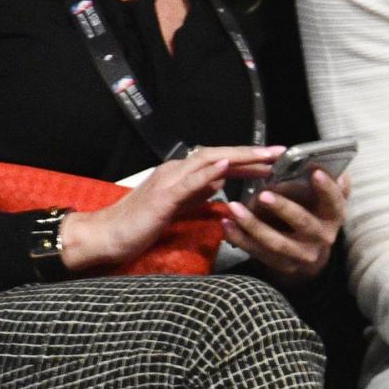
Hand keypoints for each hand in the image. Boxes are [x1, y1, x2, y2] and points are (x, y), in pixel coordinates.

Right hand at [57, 145, 281, 272]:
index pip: (219, 162)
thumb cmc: (140, 225)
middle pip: (218, 155)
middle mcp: (175, 171)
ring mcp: (168, 181)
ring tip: (264, 155)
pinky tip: (226, 166)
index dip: (247, 160)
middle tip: (281, 152)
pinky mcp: (163, 197)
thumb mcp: (178, 208)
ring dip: (238, 157)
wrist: (107, 236)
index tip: (273, 161)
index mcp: (181, 175)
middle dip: (251, 154)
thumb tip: (220, 185)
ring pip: (208, 161)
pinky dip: (208, 172)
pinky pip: (188, 181)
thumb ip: (197, 195)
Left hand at [218, 167, 346, 287]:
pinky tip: (226, 225)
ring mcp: (302, 255)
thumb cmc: (315, 217)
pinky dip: (241, 239)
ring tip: (234, 207)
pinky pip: (259, 253)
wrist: (310, 256)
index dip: (326, 188)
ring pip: (277, 242)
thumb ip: (333, 187)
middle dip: (283, 209)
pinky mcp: (283, 266)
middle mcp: (321, 238)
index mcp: (333, 218)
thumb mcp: (327, 204)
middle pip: (304, 223)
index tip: (315, 172)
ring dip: (253, 225)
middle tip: (263, 194)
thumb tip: (340, 171)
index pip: (334, 202)